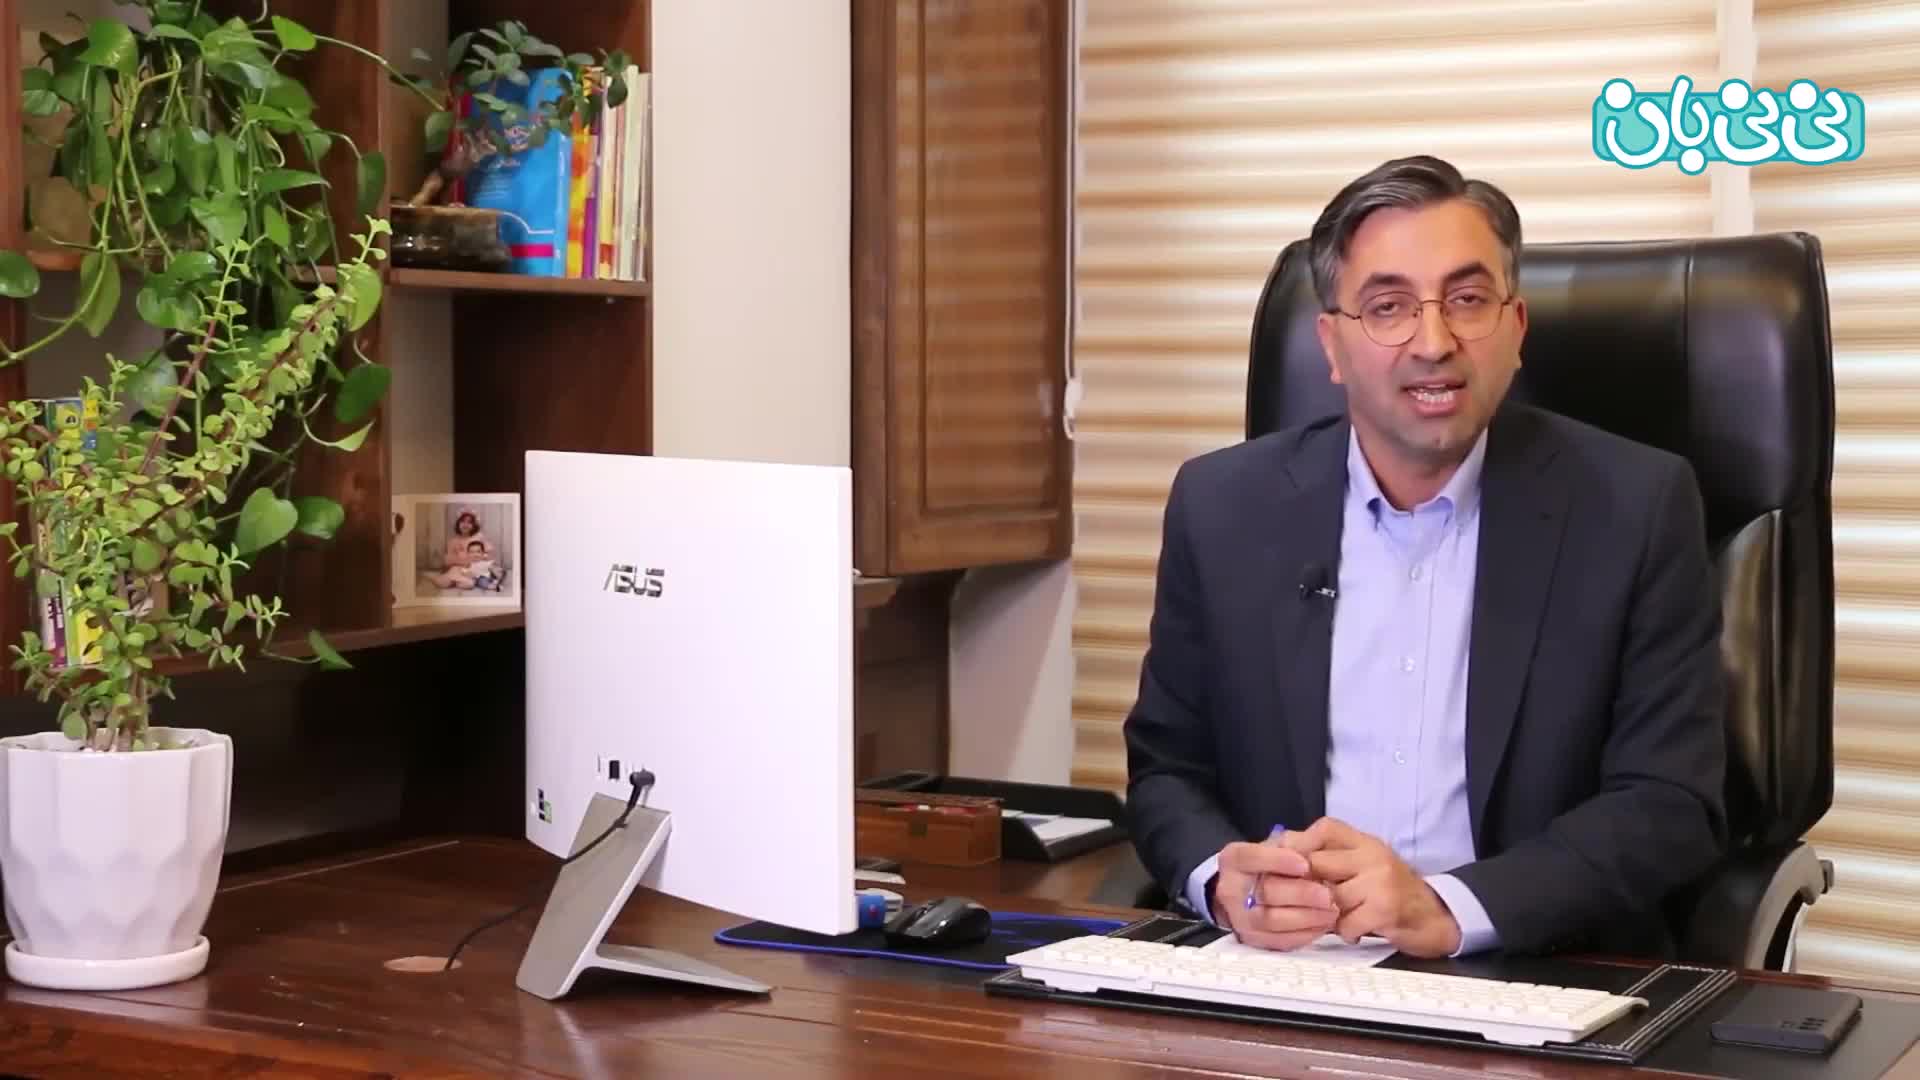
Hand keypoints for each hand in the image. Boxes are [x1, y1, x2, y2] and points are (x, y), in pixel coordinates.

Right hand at [1208, 831, 1338, 950]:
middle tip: (1329, 895)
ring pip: (1273, 920)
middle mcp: (1230, 889)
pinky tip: (1324, 924)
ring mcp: (1240, 917)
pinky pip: (1280, 940)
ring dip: (1307, 916)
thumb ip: (1295, 844)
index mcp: (1234, 859)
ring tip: (1332, 910)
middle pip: (1265, 892)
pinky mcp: (1253, 939)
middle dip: (1301, 894)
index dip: (1278, 861)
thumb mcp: (1280, 845)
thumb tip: (1311, 854)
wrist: (1253, 890)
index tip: (1306, 864)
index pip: (1251, 857)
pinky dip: (1305, 933)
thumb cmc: (1273, 864)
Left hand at [1283, 817, 1461, 958]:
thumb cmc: (1392, 892)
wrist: (1436, 917)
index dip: (1299, 845)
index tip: (1284, 866)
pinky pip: (1346, 922)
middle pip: (1318, 864)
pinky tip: (1353, 931)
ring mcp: (1380, 880)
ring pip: (1328, 896)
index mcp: (1365, 842)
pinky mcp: (1386, 908)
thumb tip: (1280, 848)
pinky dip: (1345, 932)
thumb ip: (1330, 856)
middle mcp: (1373, 855)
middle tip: (1303, 901)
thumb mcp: (1363, 865)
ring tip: (1334, 918)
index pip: (1325, 829)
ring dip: (1325, 914)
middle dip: (1305, 886)